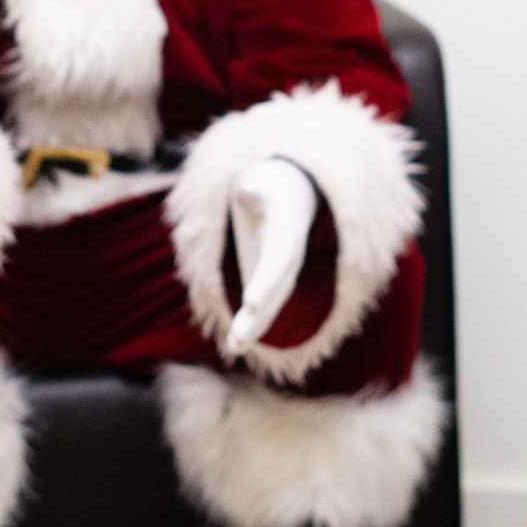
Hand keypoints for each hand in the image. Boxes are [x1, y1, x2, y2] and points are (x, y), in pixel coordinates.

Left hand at [224, 157, 318, 355]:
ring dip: (254, 327)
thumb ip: (255, 186)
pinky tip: (234, 345)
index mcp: (287, 231)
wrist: (292, 193)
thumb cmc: (271, 183)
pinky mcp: (273, 278)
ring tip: (233, 348)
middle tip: (238, 339)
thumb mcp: (263, 178)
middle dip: (259, 315)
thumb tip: (246, 189)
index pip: (278, 260)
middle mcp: (290, 256)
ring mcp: (283, 270)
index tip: (251, 302)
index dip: (266, 281)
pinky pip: (265, 303)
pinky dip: (252, 324)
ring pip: (272, 302)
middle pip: (276, 290)